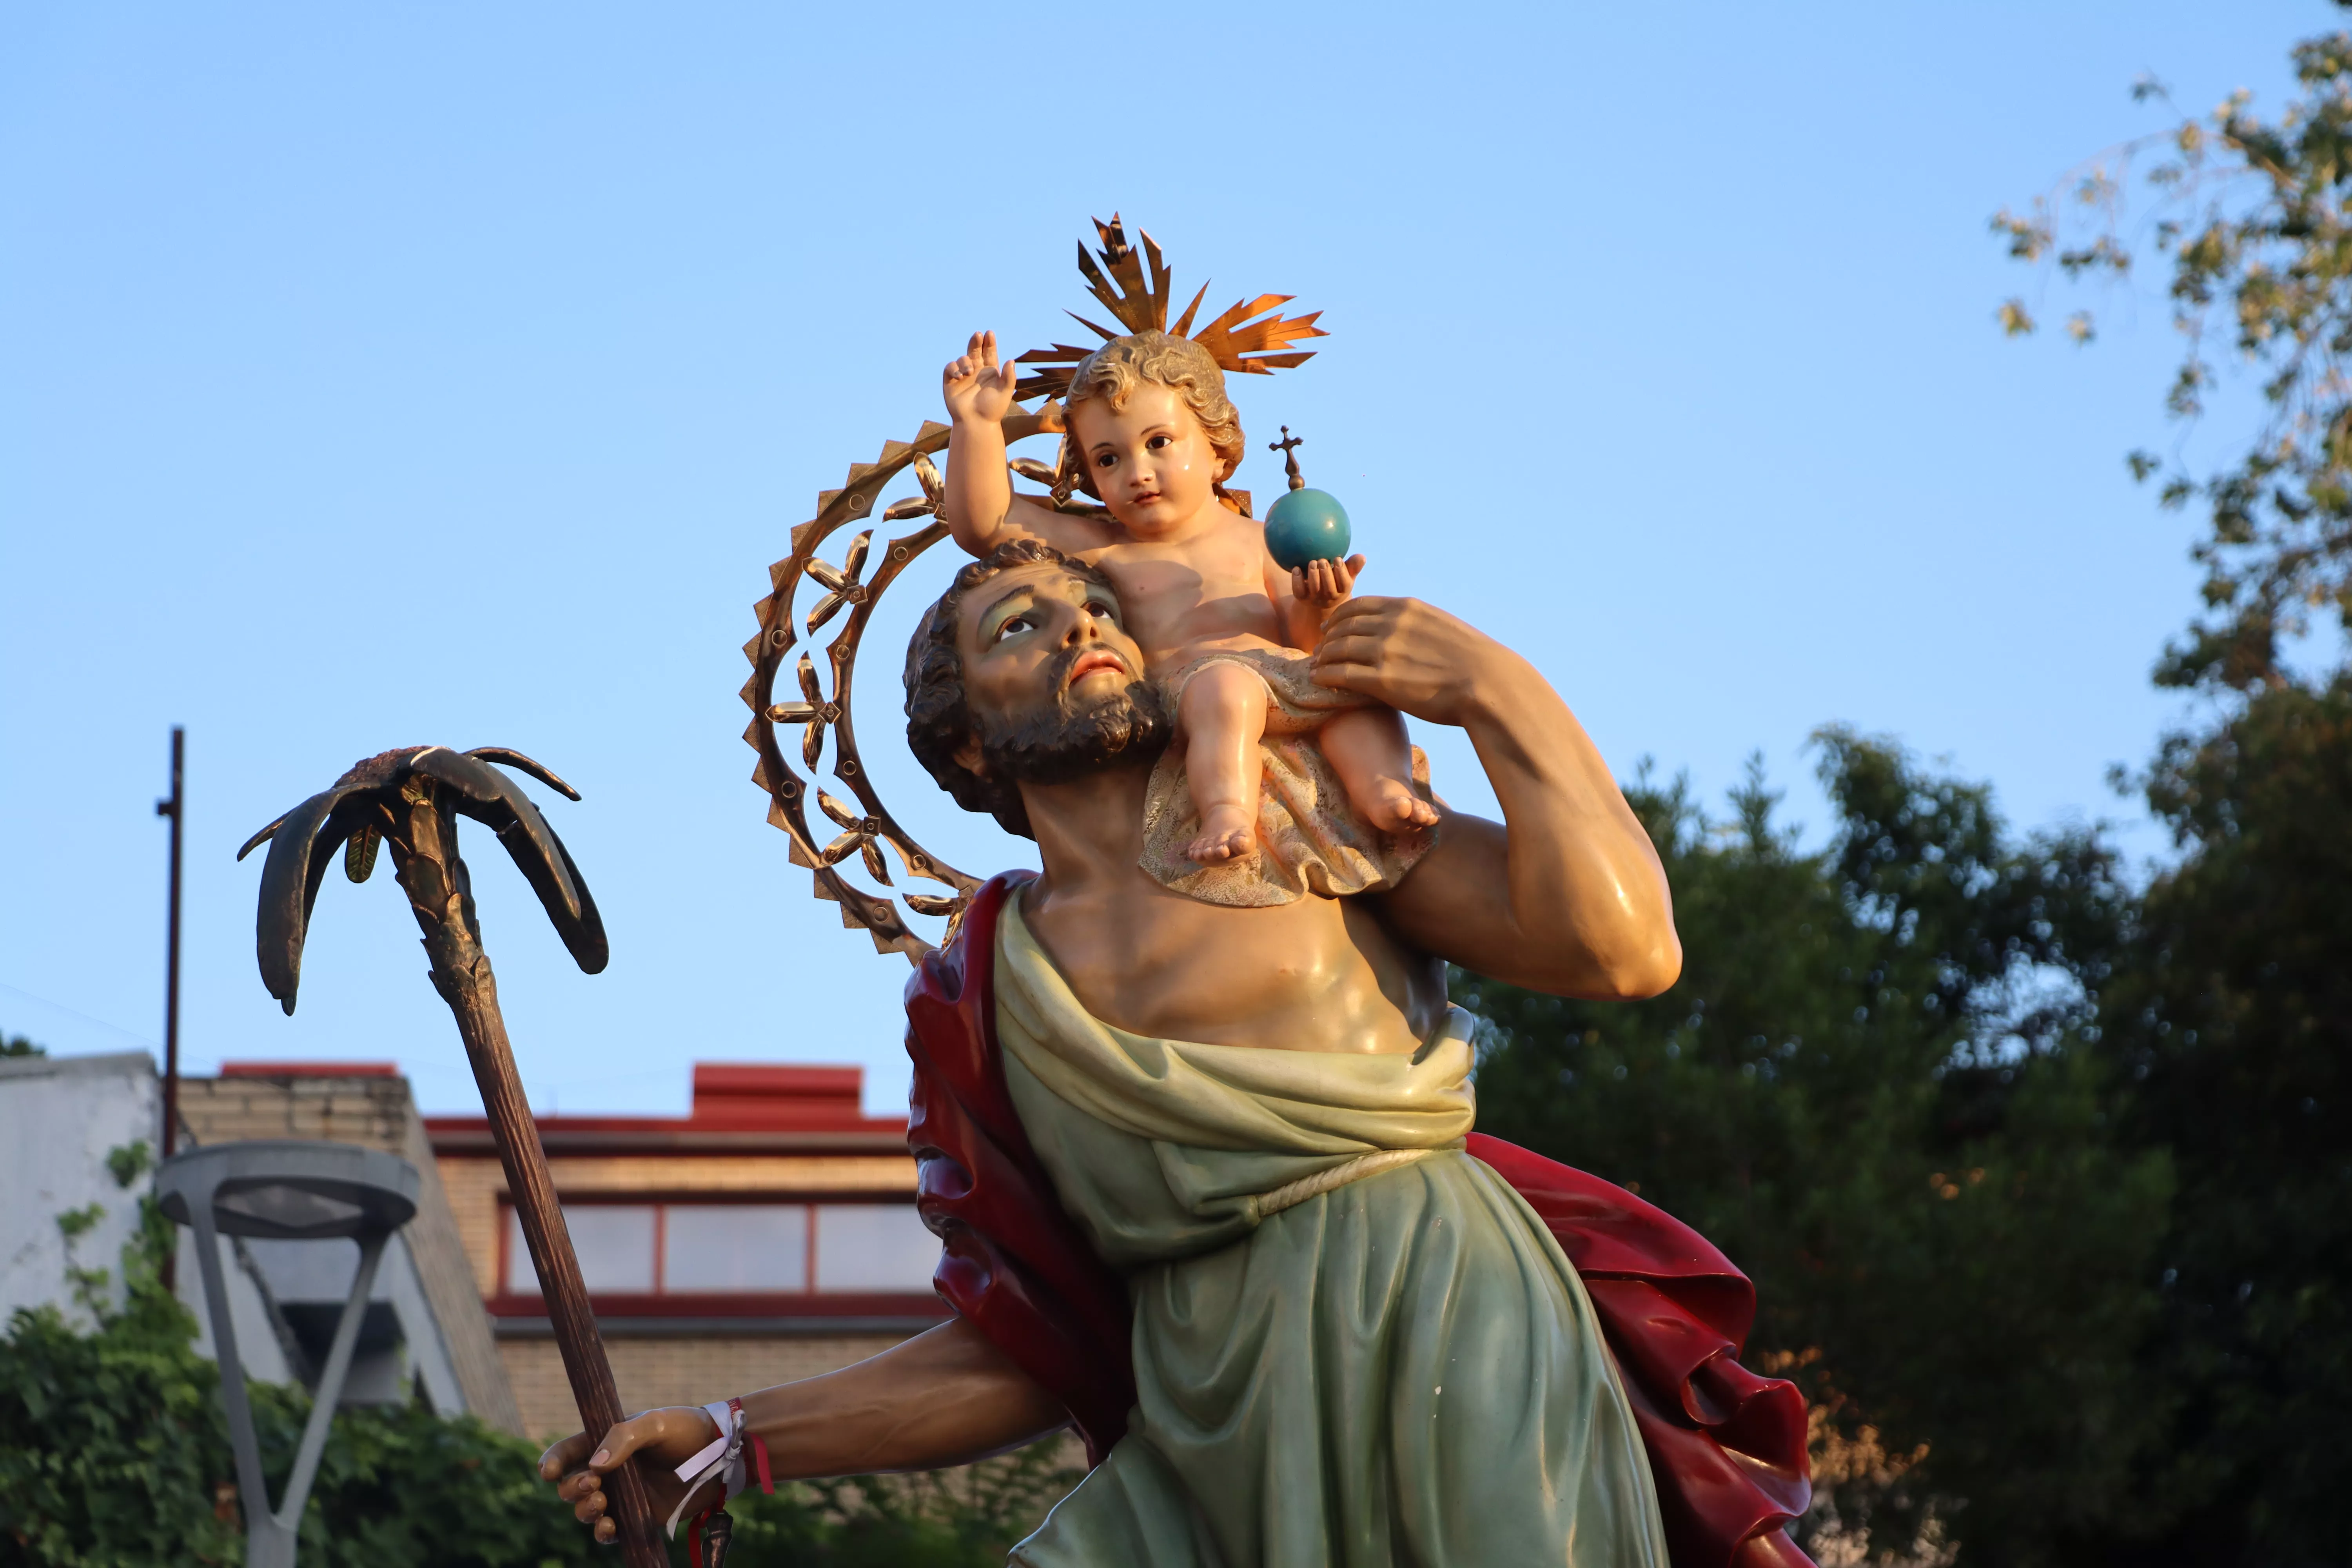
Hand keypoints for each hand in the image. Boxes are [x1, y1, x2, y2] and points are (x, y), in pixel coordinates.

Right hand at [539, 1405, 722, 1545]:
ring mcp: (623, 1496)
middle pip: (570, 1487)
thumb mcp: (656, 1423)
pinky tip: (609, 1527)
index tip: (548, 1472)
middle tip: (591, 1484)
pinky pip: (610, 1531)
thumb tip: (595, 1466)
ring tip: (601, 1503)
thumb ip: (623, 1438)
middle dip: (571, 1489)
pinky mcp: (638, 1517)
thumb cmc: (687, 1430)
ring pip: (586, 1511)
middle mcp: (610, 1471)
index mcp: (608, 1443)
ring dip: (585, 1511)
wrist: (721, 1454)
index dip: (553, 1462)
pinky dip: (604, 1532)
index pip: (569, 1452)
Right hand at [943, 329, 1019, 424]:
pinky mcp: (951, 381)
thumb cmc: (993, 410)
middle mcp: (976, 371)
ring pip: (962, 358)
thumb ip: (1009, 377)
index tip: (989, 334)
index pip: (989, 352)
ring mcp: (963, 375)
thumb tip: (1011, 360)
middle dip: (976, 341)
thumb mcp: (1005, 392)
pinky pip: (950, 367)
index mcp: (990, 371)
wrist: (976, 423)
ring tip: (969, 372)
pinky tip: (960, 376)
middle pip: (975, 350)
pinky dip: (953, 368)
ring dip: (965, 361)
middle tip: (978, 334)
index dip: (989, 342)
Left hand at [1290, 554, 1364, 611]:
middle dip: (1326, 574)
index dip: (1341, 572)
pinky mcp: (1302, 598)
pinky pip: (1298, 591)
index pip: (1344, 584)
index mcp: (1342, 591)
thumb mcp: (1347, 574)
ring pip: (1314, 589)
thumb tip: (1362, 557)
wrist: (1320, 597)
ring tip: (1312, 562)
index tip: (1338, 559)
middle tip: (1322, 560)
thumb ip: (1354, 566)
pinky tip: (1296, 568)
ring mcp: (1315, 600)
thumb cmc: (1337, 580)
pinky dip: (1297, 580)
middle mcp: (1329, 598)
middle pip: (1329, 589)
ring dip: (1313, 575)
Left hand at [1309, 596, 1520, 727]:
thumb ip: (1417, 625)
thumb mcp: (1443, 627)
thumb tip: (1408, 632)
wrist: (1489, 684)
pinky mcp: (1381, 681)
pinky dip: (1324, 675)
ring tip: (1315, 666)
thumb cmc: (1473, 661)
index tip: (1331, 627)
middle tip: (1319, 650)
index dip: (1339, 617)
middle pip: (1342, 626)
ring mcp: (1385, 651)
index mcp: (1407, 608)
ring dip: (1322, 657)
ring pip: (1336, 649)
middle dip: (1327, 638)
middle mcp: (1391, 625)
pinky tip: (1319, 680)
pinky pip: (1339, 674)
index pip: (1358, 605)